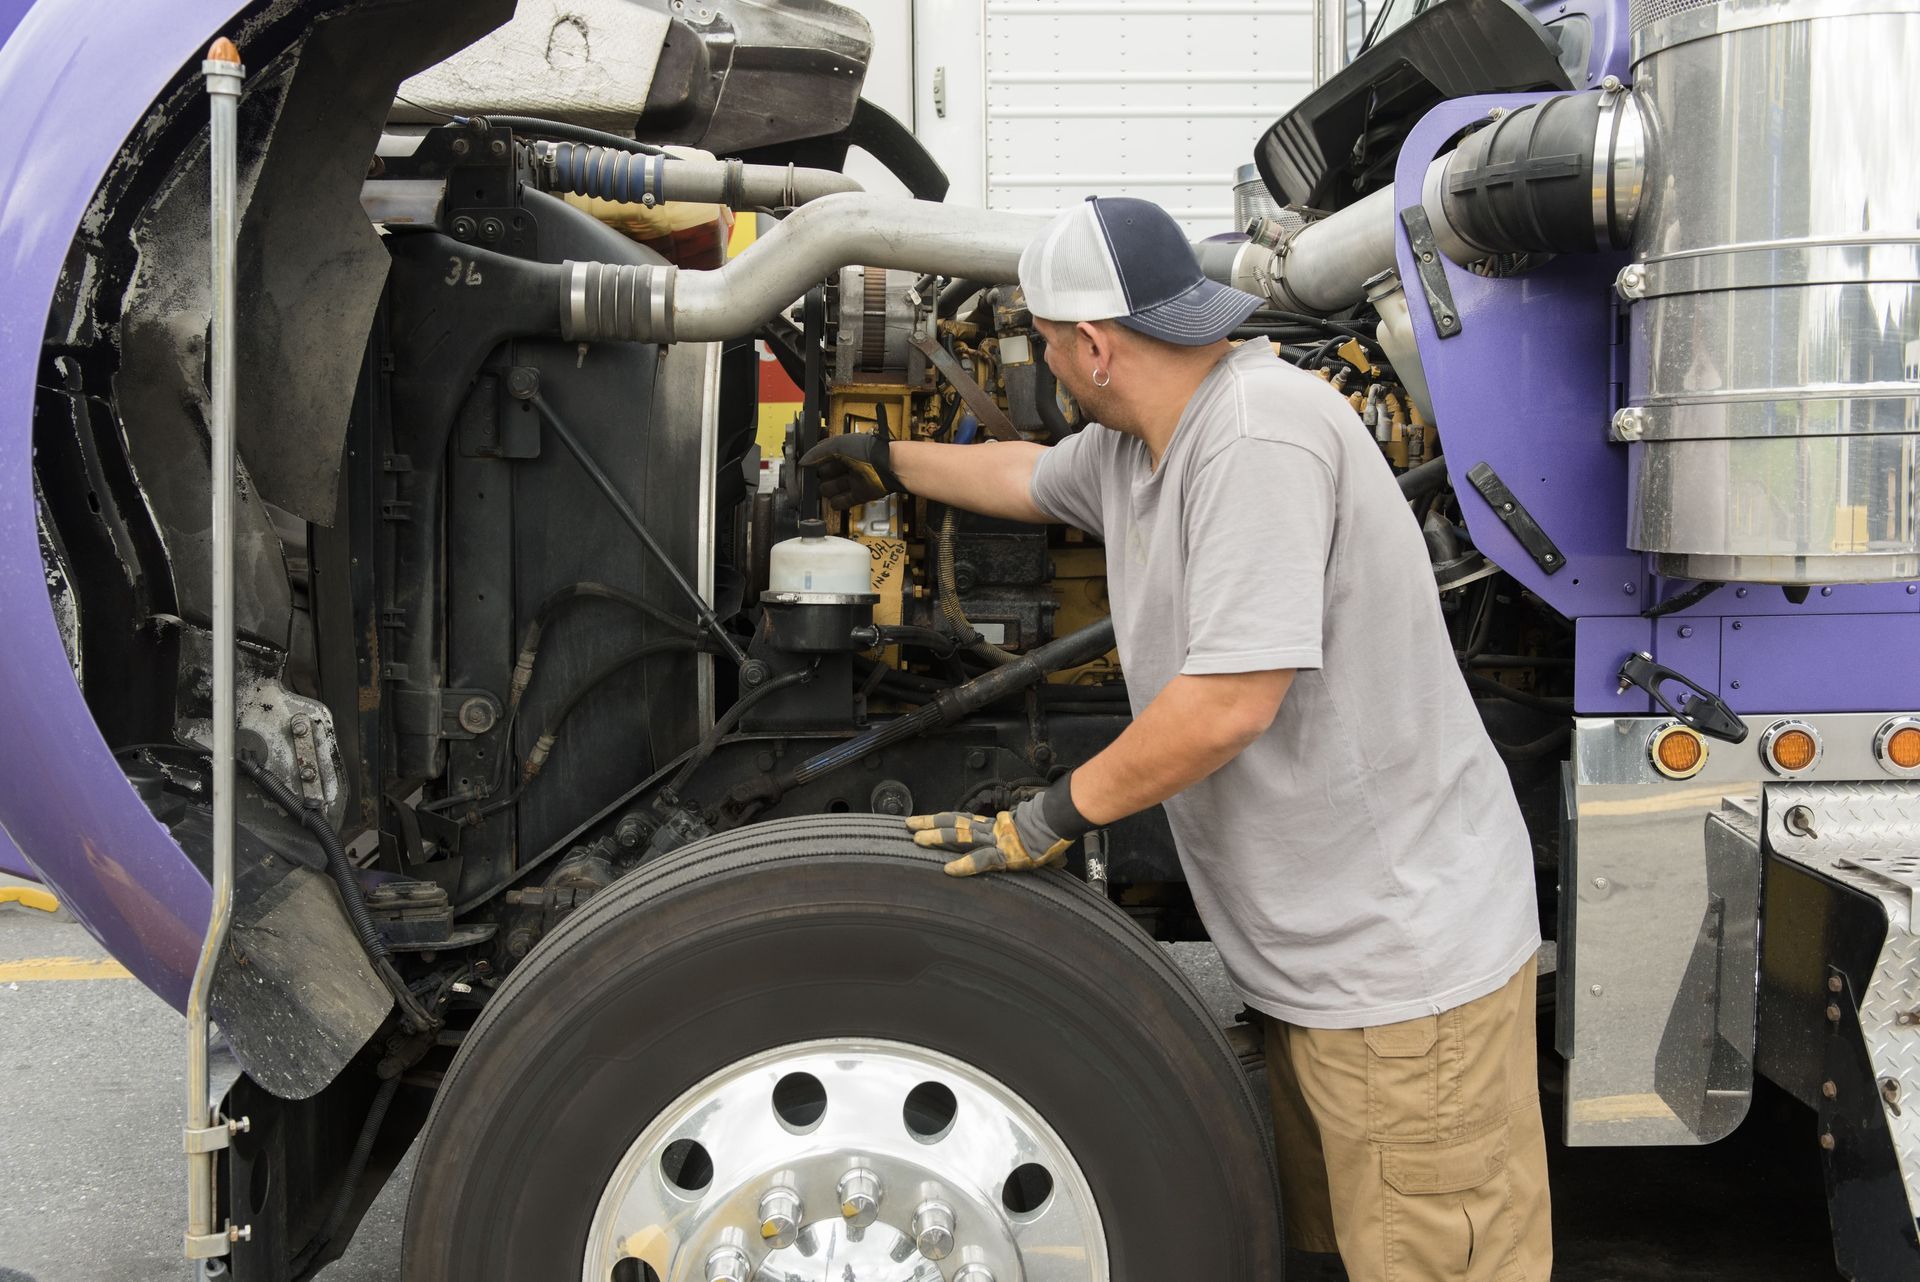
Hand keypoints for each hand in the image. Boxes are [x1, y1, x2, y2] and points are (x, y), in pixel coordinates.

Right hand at [798, 432, 902, 508]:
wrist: (887, 465)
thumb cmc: (866, 450)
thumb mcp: (837, 445)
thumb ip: (818, 453)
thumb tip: (803, 462)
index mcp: (844, 449)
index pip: (824, 457)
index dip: (814, 462)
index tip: (804, 469)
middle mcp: (849, 464)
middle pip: (828, 473)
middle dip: (819, 477)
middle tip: (807, 483)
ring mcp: (855, 479)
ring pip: (835, 487)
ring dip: (827, 490)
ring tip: (820, 492)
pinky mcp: (861, 493)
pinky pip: (846, 500)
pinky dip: (838, 502)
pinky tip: (832, 503)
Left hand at [906, 774, 1092, 876]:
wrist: (1061, 821)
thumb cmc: (1052, 827)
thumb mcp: (1035, 837)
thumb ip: (1035, 848)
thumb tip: (1052, 859)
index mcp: (994, 826)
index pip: (962, 821)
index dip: (942, 821)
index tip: (923, 822)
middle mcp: (989, 830)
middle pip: (953, 823)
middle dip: (929, 824)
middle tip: (908, 824)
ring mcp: (995, 841)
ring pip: (960, 836)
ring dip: (937, 837)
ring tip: (918, 839)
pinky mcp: (1004, 855)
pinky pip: (982, 860)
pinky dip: (965, 865)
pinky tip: (948, 870)